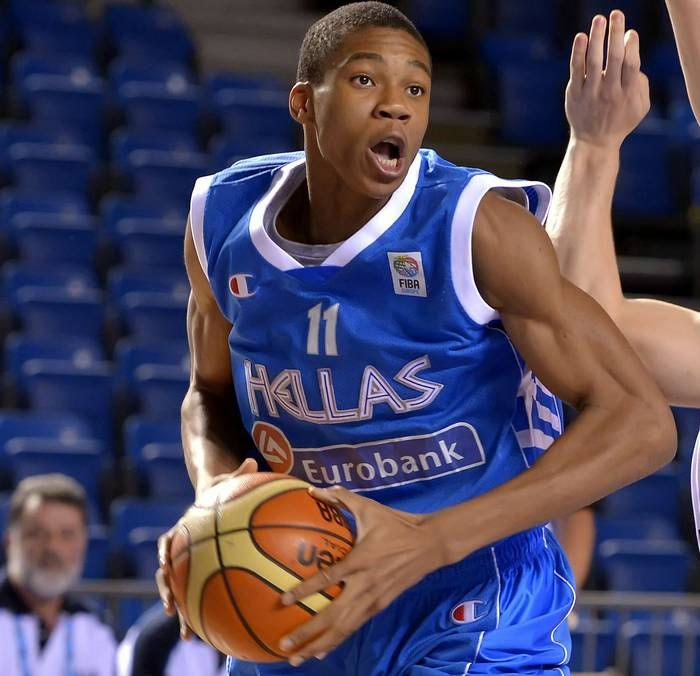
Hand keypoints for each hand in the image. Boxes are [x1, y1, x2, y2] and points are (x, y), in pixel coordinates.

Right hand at [155, 457, 258, 638]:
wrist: (213, 501)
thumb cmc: (220, 491)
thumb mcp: (226, 481)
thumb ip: (237, 474)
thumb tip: (251, 461)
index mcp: (183, 529)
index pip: (166, 542)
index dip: (163, 553)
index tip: (163, 564)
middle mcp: (180, 548)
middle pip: (166, 574)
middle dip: (167, 592)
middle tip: (169, 608)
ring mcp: (187, 563)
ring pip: (179, 591)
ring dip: (181, 611)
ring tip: (187, 633)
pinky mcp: (199, 572)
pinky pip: (198, 593)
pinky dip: (202, 610)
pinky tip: (213, 629)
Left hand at [277, 486, 444, 665]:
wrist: (430, 543)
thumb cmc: (396, 523)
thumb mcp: (369, 507)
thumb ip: (341, 498)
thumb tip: (314, 489)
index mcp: (360, 560)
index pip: (329, 579)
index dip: (305, 590)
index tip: (284, 600)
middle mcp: (365, 584)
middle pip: (333, 616)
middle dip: (307, 633)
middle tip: (284, 645)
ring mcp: (374, 598)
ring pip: (344, 628)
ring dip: (320, 644)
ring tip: (297, 658)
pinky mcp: (381, 605)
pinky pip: (355, 626)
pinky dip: (338, 640)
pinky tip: (322, 651)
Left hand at [566, 11, 649, 148]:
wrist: (594, 142)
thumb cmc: (620, 120)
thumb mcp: (640, 107)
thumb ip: (642, 84)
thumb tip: (636, 61)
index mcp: (626, 93)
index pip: (630, 66)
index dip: (632, 47)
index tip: (631, 33)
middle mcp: (608, 92)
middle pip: (613, 59)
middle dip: (616, 34)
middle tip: (617, 14)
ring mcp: (590, 93)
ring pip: (593, 61)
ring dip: (596, 38)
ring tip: (599, 19)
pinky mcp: (574, 94)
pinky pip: (576, 70)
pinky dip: (578, 53)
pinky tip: (580, 37)